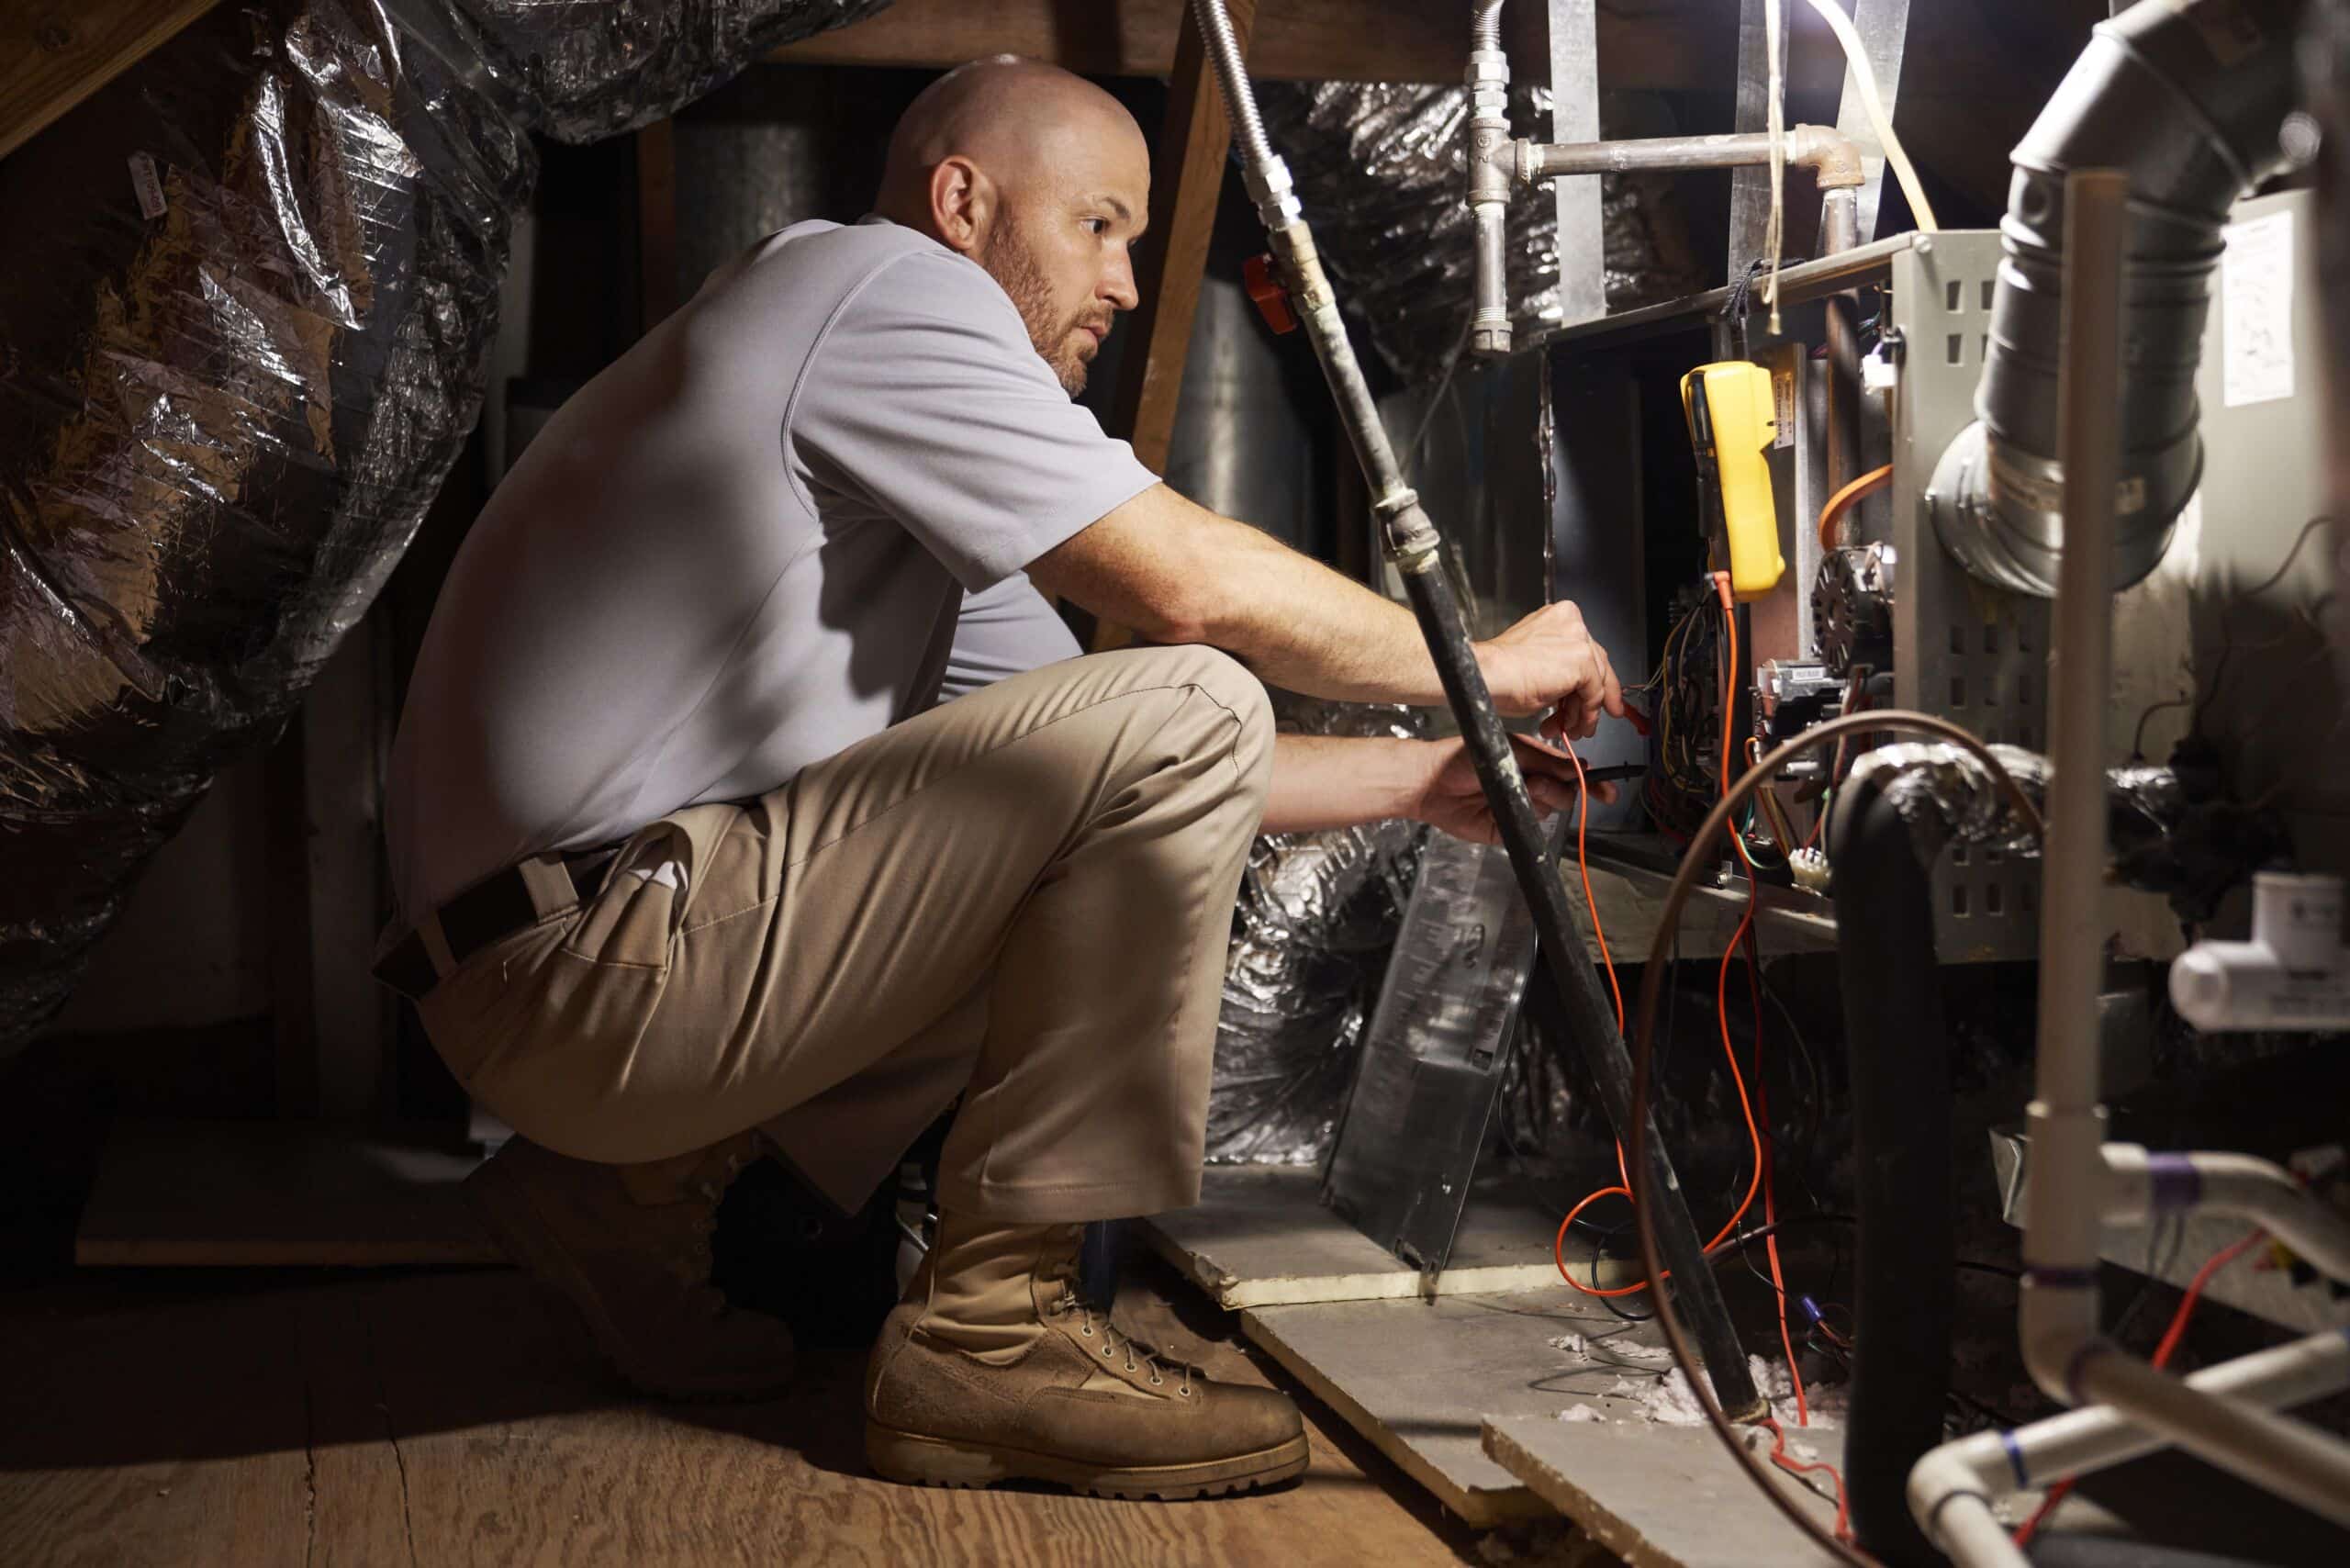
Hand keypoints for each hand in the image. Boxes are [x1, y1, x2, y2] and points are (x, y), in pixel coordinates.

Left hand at [1410, 735, 1616, 845]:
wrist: (1432, 781)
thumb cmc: (1464, 756)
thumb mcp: (1511, 749)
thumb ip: (1547, 760)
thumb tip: (1578, 768)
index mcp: (1535, 763)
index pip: (1570, 774)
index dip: (1590, 784)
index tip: (1606, 791)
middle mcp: (1530, 785)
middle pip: (1565, 795)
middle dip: (1557, 789)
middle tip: (1536, 781)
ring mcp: (1520, 807)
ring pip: (1549, 811)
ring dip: (1539, 800)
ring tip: (1518, 788)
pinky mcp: (1507, 828)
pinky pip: (1528, 827)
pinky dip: (1523, 817)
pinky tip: (1506, 806)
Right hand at [1473, 600, 1626, 738]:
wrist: (1487, 676)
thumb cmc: (1500, 672)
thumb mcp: (1538, 666)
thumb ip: (1562, 672)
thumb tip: (1577, 696)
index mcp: (1559, 617)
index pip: (1588, 650)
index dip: (1596, 679)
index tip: (1602, 700)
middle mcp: (1573, 622)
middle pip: (1597, 665)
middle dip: (1591, 700)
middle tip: (1587, 722)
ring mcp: (1578, 639)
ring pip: (1597, 681)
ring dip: (1584, 712)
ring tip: (1568, 729)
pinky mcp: (1582, 659)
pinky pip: (1594, 693)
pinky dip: (1585, 714)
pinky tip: (1569, 725)